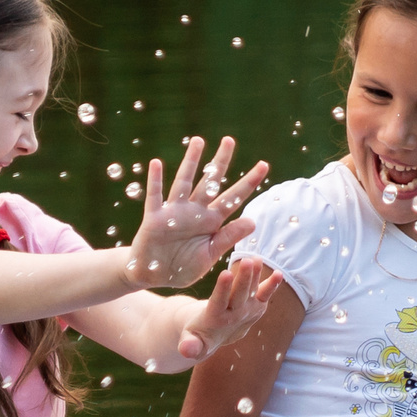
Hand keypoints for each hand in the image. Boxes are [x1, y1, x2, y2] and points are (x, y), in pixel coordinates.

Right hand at [126, 135, 270, 290]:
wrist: (153, 275)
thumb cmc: (182, 267)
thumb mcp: (210, 255)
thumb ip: (228, 237)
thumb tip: (253, 222)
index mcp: (211, 221)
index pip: (233, 198)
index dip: (248, 182)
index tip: (264, 165)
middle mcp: (194, 211)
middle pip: (209, 182)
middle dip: (220, 162)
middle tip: (229, 140)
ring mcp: (174, 212)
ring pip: (184, 182)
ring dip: (190, 162)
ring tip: (198, 141)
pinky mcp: (154, 217)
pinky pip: (155, 196)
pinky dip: (155, 180)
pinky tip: (156, 163)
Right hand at [178, 256, 281, 360]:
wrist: (215, 338)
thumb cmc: (197, 333)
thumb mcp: (190, 339)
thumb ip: (190, 345)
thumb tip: (185, 350)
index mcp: (216, 319)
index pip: (220, 301)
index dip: (223, 288)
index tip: (226, 273)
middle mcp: (234, 315)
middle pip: (240, 294)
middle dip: (244, 278)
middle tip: (246, 261)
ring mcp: (248, 310)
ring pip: (252, 290)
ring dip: (256, 274)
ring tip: (257, 258)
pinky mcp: (257, 306)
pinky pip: (265, 294)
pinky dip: (272, 285)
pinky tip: (279, 274)